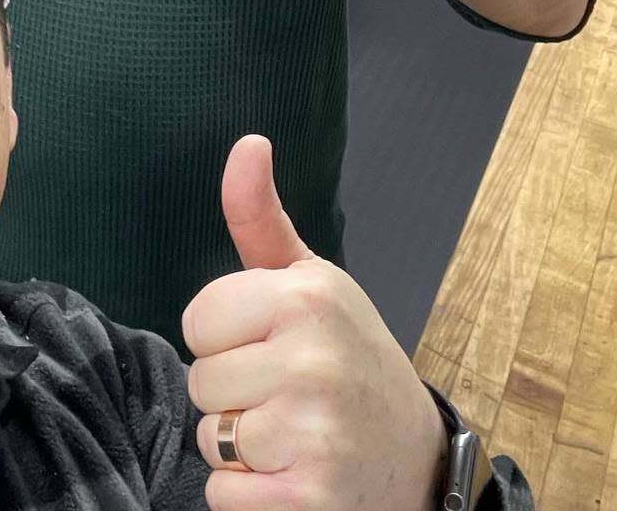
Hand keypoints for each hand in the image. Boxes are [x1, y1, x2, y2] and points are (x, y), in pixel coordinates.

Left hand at [182, 136, 446, 510]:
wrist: (418, 460)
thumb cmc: (349, 358)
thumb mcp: (311, 281)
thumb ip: (261, 217)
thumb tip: (248, 142)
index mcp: (308, 296)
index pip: (198, 319)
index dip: (225, 337)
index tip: (269, 344)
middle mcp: (313, 358)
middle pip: (200, 381)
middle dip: (233, 394)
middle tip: (287, 396)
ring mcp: (315, 432)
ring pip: (210, 440)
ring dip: (240, 448)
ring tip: (293, 435)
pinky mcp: (310, 498)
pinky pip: (224, 497)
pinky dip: (249, 498)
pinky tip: (293, 479)